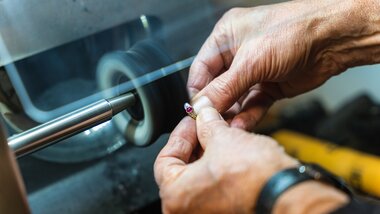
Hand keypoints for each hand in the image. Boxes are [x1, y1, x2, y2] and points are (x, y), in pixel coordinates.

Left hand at [154, 107, 297, 212]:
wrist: (289, 195)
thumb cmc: (256, 178)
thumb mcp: (224, 138)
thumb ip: (207, 123)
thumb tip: (203, 112)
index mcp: (176, 196)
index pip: (165, 158)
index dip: (181, 134)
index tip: (192, 122)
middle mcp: (185, 211)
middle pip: (182, 169)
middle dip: (196, 143)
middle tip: (205, 126)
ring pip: (199, 179)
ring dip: (209, 155)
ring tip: (221, 136)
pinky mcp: (224, 213)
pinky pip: (214, 189)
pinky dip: (219, 171)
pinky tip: (231, 154)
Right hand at [188, 0, 379, 129]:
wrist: (334, 40)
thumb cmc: (295, 30)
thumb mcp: (251, 60)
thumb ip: (224, 87)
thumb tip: (202, 105)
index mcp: (226, 37)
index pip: (201, 69)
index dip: (197, 92)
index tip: (195, 112)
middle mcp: (238, 53)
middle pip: (217, 86)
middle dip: (215, 105)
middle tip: (210, 124)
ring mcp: (254, 70)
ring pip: (235, 98)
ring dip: (231, 114)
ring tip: (225, 129)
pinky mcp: (269, 85)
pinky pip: (252, 104)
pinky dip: (247, 115)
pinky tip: (241, 125)